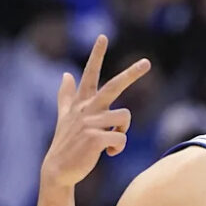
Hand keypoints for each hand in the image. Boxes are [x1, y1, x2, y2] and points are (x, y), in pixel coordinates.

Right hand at [41, 35, 150, 188]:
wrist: (59, 169)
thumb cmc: (66, 143)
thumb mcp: (64, 116)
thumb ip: (66, 95)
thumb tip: (65, 74)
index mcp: (82, 103)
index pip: (90, 74)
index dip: (96, 55)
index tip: (103, 36)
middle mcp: (86, 109)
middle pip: (113, 86)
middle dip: (131, 74)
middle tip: (147, 62)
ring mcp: (90, 123)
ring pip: (124, 117)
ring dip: (122, 131)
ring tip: (109, 143)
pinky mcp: (95, 138)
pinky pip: (121, 137)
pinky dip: (118, 147)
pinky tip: (108, 152)